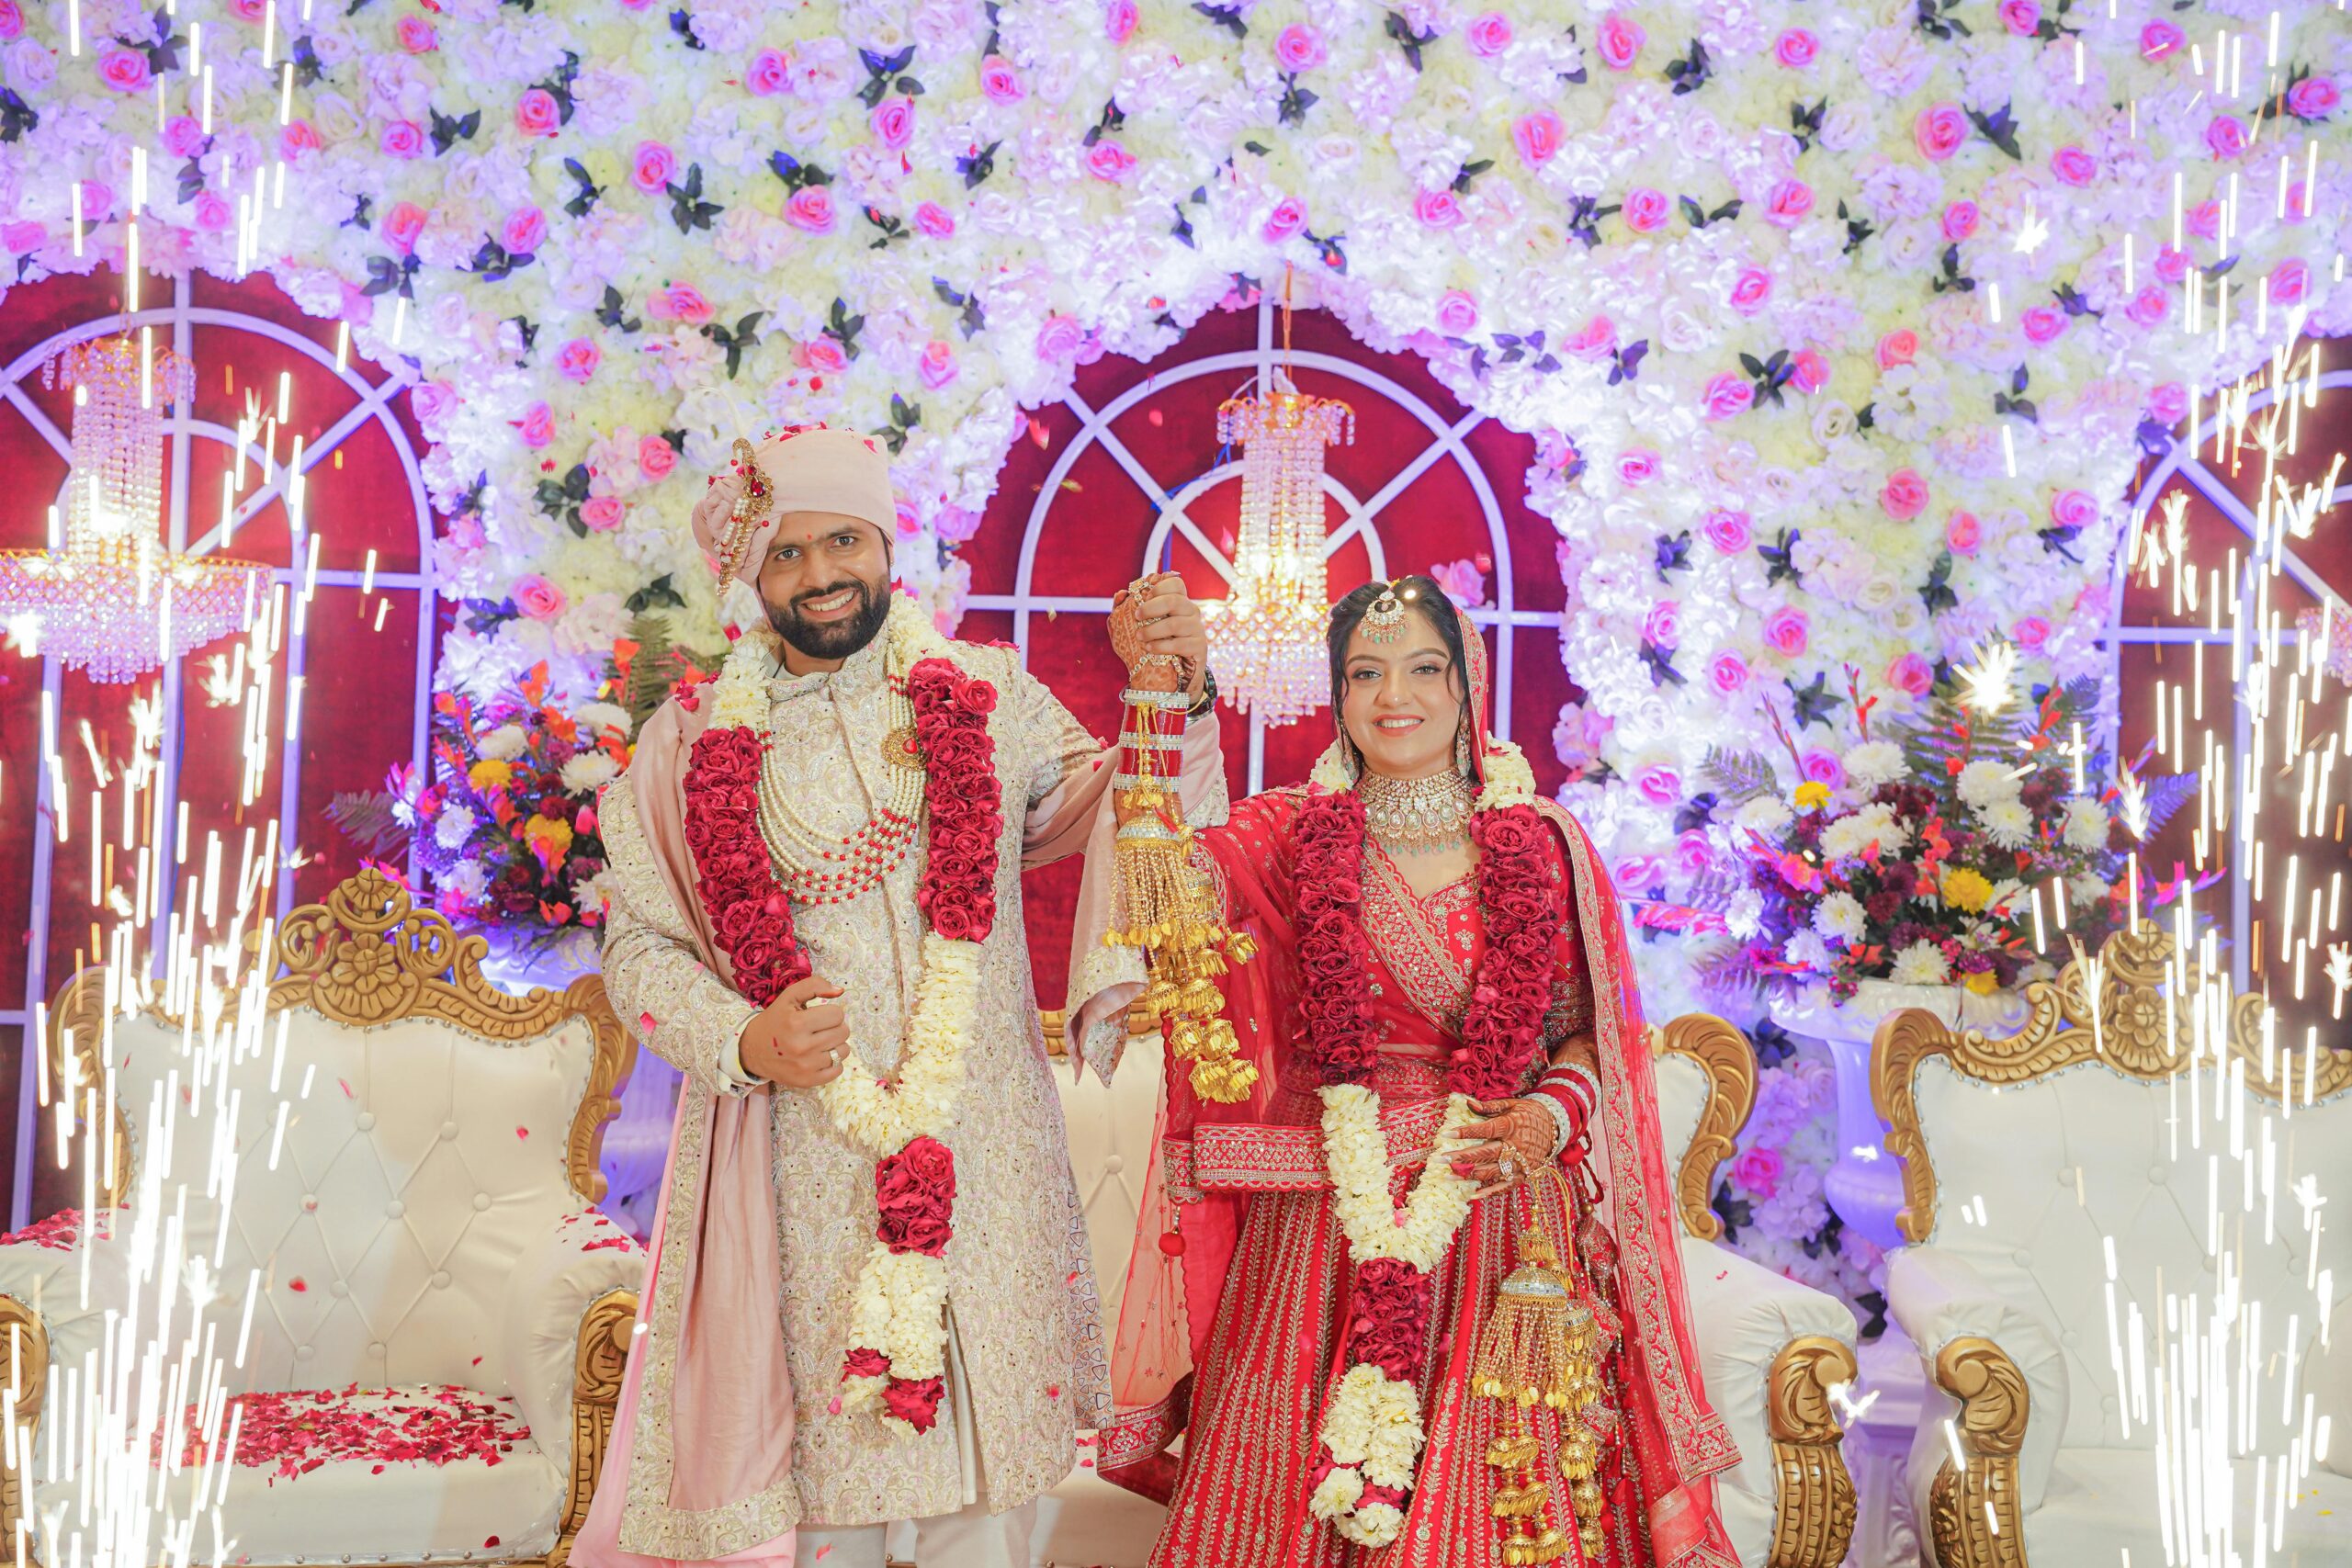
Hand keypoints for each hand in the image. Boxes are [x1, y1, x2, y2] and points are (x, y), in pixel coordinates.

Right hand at [737, 975, 848, 1087]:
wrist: (752, 1050)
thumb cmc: (775, 1020)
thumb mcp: (789, 997)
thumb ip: (814, 985)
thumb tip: (840, 991)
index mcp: (796, 1023)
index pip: (837, 1014)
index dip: (830, 1012)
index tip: (818, 1016)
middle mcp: (802, 1046)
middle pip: (843, 1032)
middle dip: (834, 1027)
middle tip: (819, 1029)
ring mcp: (806, 1066)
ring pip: (844, 1051)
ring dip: (835, 1044)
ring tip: (819, 1042)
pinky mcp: (808, 1081)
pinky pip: (838, 1070)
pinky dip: (833, 1062)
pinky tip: (819, 1056)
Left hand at [1129, 574, 1209, 700]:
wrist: (1174, 673)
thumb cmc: (1155, 642)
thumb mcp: (1137, 625)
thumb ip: (1126, 609)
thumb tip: (1121, 594)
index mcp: (1179, 601)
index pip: (1176, 582)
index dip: (1159, 586)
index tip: (1143, 597)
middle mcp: (1191, 611)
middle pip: (1174, 600)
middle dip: (1151, 607)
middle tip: (1137, 616)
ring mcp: (1197, 628)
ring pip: (1175, 624)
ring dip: (1153, 630)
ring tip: (1140, 636)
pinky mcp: (1199, 646)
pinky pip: (1179, 644)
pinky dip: (1161, 646)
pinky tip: (1149, 648)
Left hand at [1452, 1098, 1556, 1199]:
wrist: (1557, 1125)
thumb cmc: (1530, 1112)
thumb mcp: (1512, 1104)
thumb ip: (1490, 1106)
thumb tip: (1467, 1103)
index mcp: (1512, 1126)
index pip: (1485, 1130)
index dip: (1465, 1133)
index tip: (1446, 1134)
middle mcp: (1516, 1146)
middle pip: (1485, 1154)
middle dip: (1461, 1157)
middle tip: (1440, 1160)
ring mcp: (1521, 1163)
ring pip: (1492, 1172)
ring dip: (1469, 1175)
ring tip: (1449, 1175)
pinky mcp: (1525, 1174)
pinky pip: (1505, 1186)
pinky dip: (1489, 1192)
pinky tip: (1472, 1195)